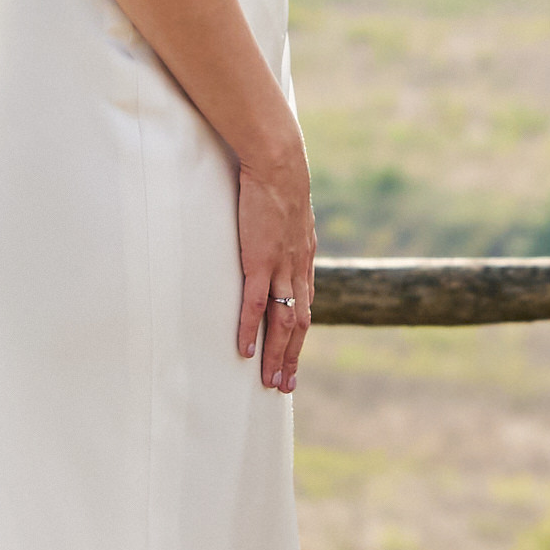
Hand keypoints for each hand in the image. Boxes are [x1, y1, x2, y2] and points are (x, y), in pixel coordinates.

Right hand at [233, 143, 317, 394]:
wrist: (278, 163)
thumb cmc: (277, 182)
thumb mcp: (287, 213)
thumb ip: (283, 232)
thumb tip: (274, 234)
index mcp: (303, 260)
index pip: (305, 306)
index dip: (299, 336)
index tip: (293, 357)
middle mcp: (298, 269)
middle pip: (299, 324)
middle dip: (292, 357)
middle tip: (284, 386)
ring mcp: (280, 268)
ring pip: (282, 322)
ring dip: (276, 355)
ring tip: (270, 381)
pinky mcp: (260, 261)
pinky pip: (255, 304)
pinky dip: (250, 330)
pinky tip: (243, 350)